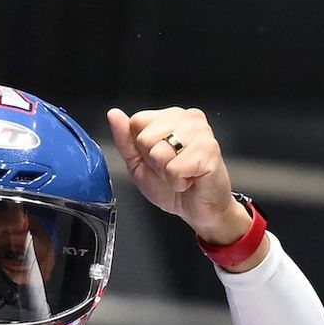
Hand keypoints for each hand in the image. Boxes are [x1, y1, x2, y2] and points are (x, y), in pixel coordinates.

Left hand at [106, 106, 250, 246]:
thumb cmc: (172, 187)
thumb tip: (114, 115)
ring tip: (181, 173)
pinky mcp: (209, 149)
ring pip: (160, 152)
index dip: (141, 147)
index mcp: (170, 117)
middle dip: (154, 161)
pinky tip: (190, 179)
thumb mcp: (139, 164)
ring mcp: (201, 131)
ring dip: (166, 172)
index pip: (137, 121)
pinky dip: (178, 181)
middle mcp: (188, 118)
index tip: (157, 159)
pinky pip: (175, 168)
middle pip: (146, 137)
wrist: (198, 209)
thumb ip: (125, 139)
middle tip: (171, 168)